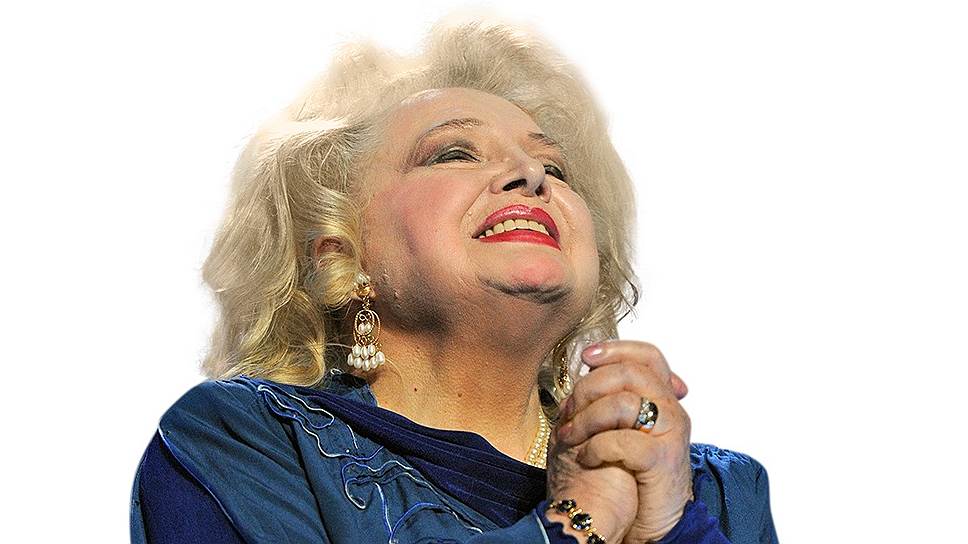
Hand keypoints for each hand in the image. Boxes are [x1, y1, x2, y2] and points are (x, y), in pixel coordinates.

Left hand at [556, 340, 693, 542]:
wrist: (639, 523)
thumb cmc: (621, 476)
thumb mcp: (615, 429)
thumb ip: (609, 399)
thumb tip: (586, 369)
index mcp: (661, 400)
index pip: (648, 356)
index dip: (616, 349)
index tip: (586, 357)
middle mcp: (672, 411)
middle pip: (632, 373)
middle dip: (590, 387)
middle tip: (569, 409)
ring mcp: (671, 435)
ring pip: (626, 403)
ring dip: (587, 419)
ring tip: (569, 437)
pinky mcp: (663, 461)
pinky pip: (624, 441)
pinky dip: (596, 447)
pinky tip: (586, 458)